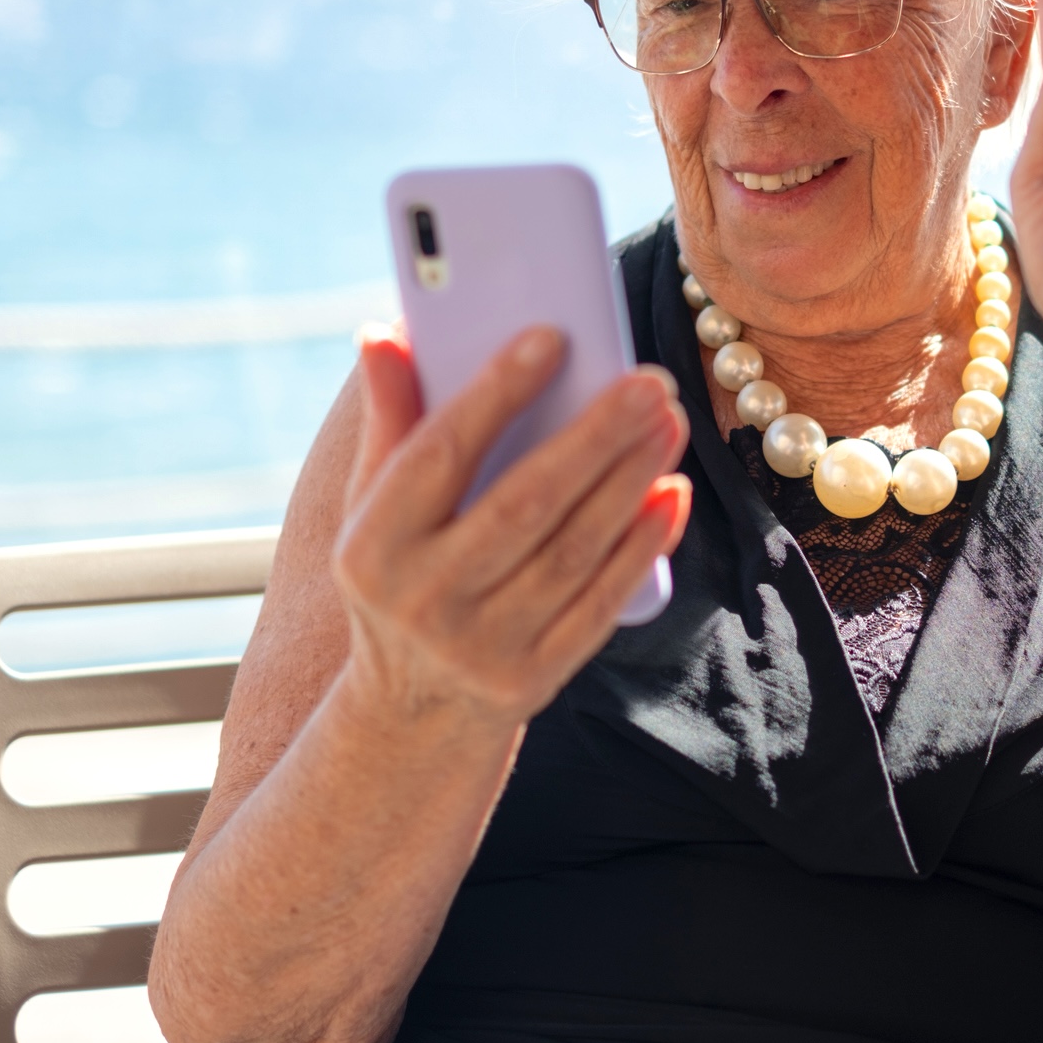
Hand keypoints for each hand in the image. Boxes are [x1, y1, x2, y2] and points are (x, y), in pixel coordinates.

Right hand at [331, 324, 691, 725]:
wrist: (412, 710)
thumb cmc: (400, 574)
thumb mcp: (371, 508)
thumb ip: (389, 420)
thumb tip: (386, 333)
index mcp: (371, 545)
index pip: (438, 455)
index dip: (495, 393)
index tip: (551, 335)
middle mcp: (421, 600)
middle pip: (523, 504)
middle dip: (593, 437)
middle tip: (650, 380)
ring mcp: (480, 647)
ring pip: (572, 551)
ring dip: (629, 480)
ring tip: (668, 421)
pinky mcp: (533, 679)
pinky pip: (600, 603)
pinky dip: (641, 546)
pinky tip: (670, 493)